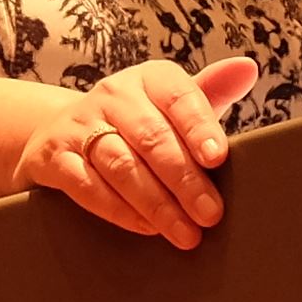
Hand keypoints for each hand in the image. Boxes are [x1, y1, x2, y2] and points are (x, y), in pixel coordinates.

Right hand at [16, 55, 258, 249]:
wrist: (60, 131)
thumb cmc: (134, 122)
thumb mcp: (169, 103)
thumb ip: (209, 92)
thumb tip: (247, 69)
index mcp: (148, 79)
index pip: (178, 96)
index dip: (199, 127)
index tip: (218, 158)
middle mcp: (113, 95)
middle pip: (152, 137)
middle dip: (184, 179)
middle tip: (210, 214)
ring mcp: (79, 125)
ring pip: (121, 164)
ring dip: (156, 202)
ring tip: (185, 232)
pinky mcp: (54, 156)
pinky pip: (86, 185)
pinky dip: (118, 209)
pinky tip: (146, 227)